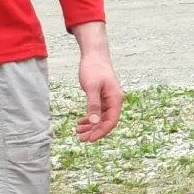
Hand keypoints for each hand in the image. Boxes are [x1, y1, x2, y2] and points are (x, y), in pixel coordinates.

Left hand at [73, 22, 122, 141]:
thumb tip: (94, 122)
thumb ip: (93, 105)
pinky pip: (98, 112)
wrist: (94, 55)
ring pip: (101, 118)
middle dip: (94, 131)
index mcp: (115, 99)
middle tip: (81, 139)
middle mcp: (114, 101)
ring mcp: (108, 99)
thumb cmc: (93, 69)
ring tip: (78, 133)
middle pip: (107, 122)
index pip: (111, 121)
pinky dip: (90, 118)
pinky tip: (81, 122)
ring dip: (91, 126)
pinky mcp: (102, 97)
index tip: (89, 139)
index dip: (101, 132)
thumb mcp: (91, 87)